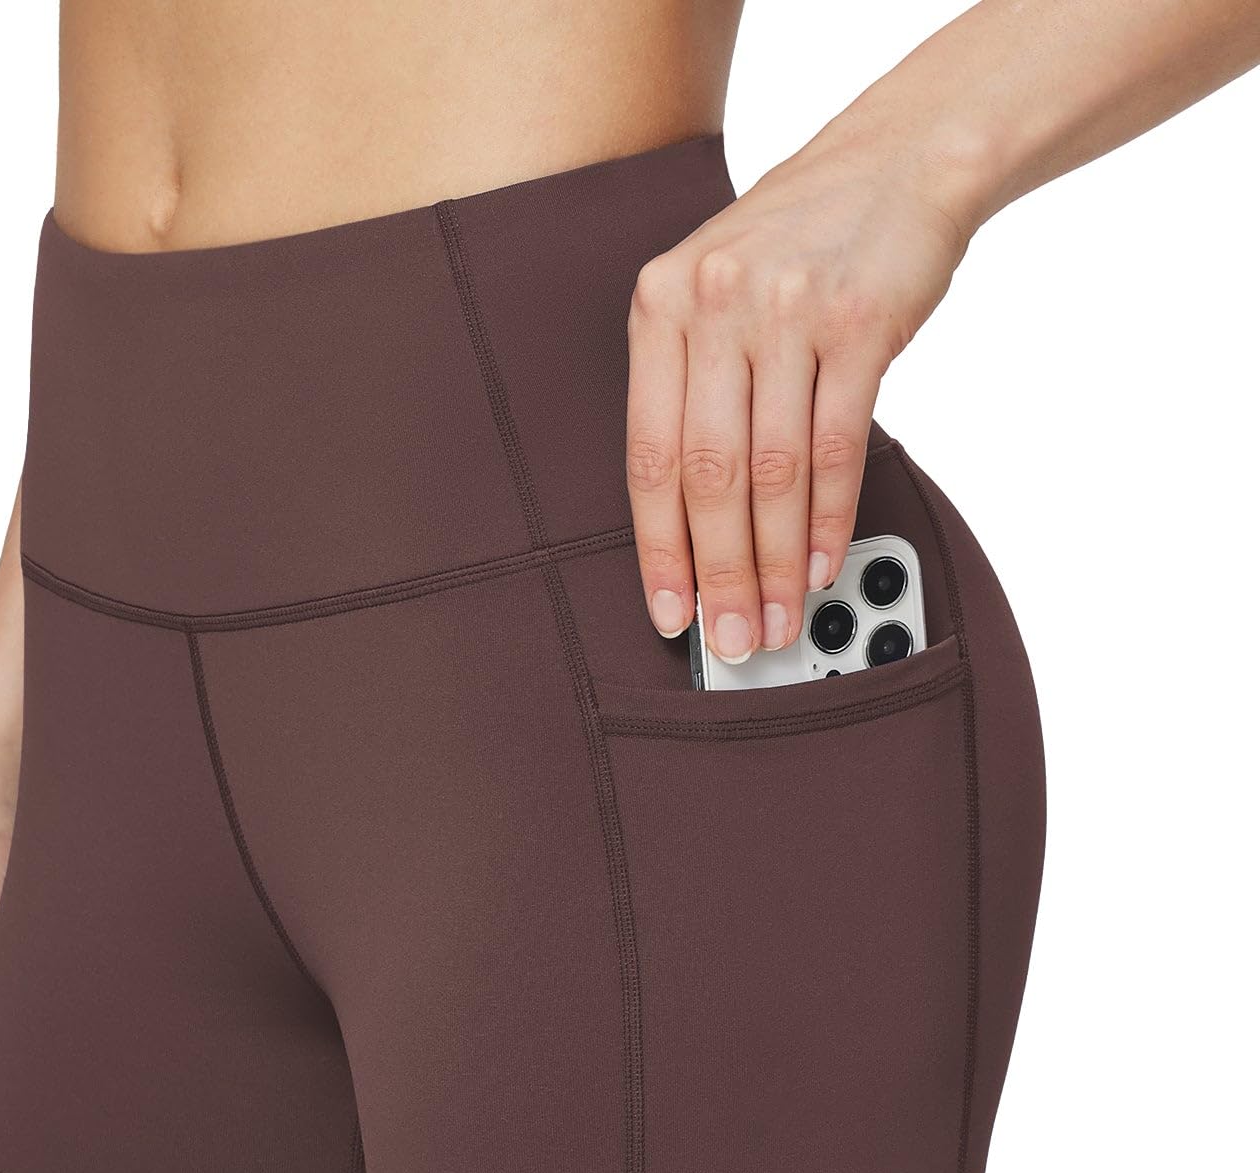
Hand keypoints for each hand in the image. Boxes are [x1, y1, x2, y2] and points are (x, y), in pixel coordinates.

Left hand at [625, 135, 970, 657]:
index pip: (649, 456)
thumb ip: (691, 390)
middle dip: (721, 573)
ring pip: (775, 471)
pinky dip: (831, 518)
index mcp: (659, 307)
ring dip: (779, 561)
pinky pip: (838, 445)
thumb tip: (694, 530)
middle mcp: (713, 305)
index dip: (659, 549)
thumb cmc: (795, 248)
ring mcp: (788, 311)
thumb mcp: (711, 295)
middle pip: (709, 475)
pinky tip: (824, 563)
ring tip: (780, 617)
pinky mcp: (860, 321)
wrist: (895, 163)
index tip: (670, 612)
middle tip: (732, 638)